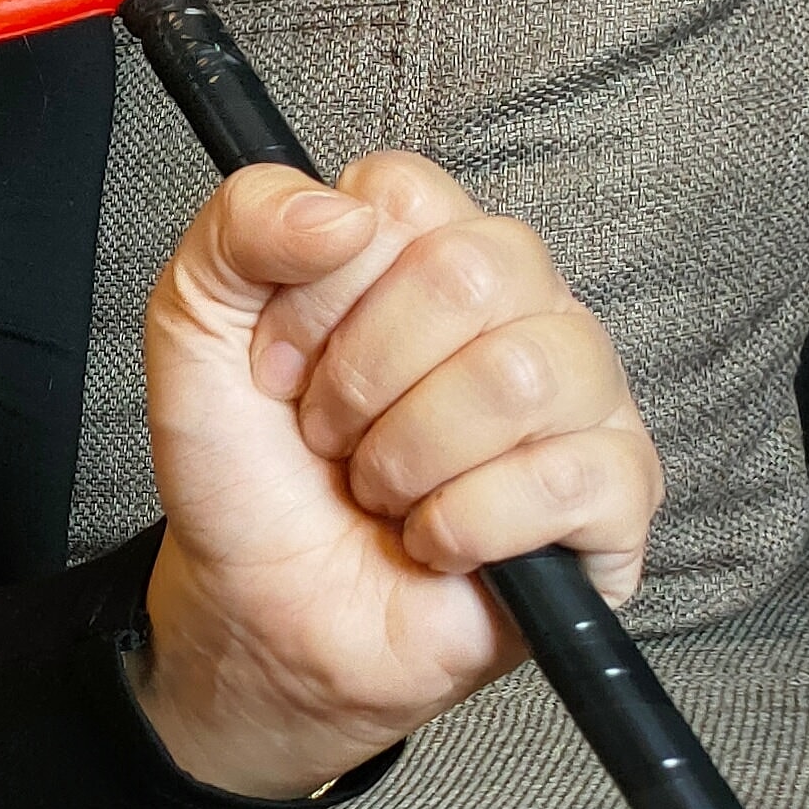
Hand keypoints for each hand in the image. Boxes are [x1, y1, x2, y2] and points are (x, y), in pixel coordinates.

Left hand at [134, 151, 663, 797]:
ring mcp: (582, 399)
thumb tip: (340, 210)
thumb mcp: (194, 330)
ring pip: (520, 375)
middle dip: (362, 376)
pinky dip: (465, 524)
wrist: (260, 616)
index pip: (404, 193)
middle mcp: (523, 307)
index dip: (320, 287)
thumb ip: (238, 229)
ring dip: (409, 455)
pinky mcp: (614, 499)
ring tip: (382, 491)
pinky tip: (435, 541)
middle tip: (330, 436)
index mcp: (431, 248)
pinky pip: (566, 479)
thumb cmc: (249, 476)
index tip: (278, 364)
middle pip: (472, 271)